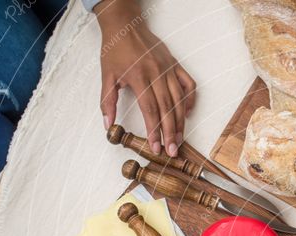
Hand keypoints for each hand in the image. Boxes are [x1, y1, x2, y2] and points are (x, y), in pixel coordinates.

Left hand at [95, 0, 195, 156]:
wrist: (125, 25)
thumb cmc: (115, 50)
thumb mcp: (106, 76)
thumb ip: (107, 101)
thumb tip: (108, 125)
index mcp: (139, 77)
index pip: (150, 110)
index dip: (154, 131)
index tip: (155, 147)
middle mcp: (157, 73)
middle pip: (167, 109)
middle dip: (169, 133)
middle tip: (172, 151)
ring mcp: (168, 69)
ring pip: (178, 100)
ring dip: (180, 122)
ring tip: (179, 139)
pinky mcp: (175, 65)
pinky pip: (188, 84)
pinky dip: (190, 100)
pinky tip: (186, 114)